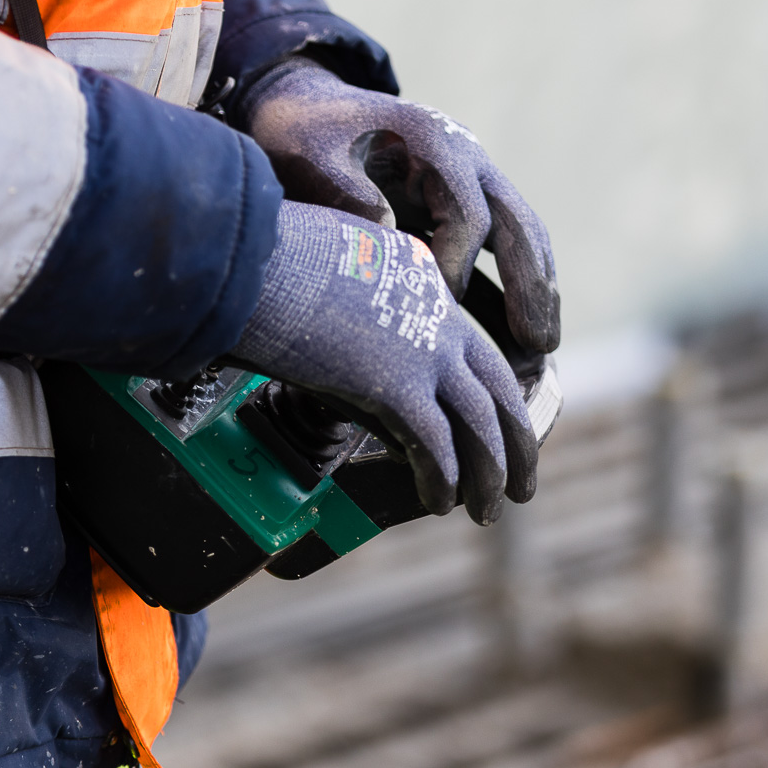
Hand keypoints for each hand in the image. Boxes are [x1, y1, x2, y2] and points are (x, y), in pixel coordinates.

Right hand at [232, 201, 537, 522]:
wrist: (246, 257)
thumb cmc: (259, 255)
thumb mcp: (319, 259)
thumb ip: (342, 292)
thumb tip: (331, 328)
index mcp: (419, 276)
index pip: (464, 341)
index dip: (482, 387)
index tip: (487, 421)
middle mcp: (434, 314)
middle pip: (496, 386)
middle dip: (514, 440)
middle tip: (520, 481)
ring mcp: (423, 350)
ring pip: (480, 424)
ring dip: (489, 474)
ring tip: (489, 511)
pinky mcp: (397, 387)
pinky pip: (436, 447)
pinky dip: (442, 480)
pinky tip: (440, 503)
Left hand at [241, 57, 559, 355]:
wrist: (304, 108)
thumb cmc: (303, 133)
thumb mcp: (310, 153)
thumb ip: (346, 190)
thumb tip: (387, 230)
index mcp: (434, 143)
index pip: (467, 217)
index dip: (456, 268)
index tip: (438, 311)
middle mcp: (466, 159)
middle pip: (518, 224)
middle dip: (531, 287)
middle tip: (540, 346)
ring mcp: (471, 181)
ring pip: (522, 239)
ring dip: (536, 295)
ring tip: (540, 358)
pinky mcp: (462, 204)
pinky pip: (500, 251)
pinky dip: (511, 293)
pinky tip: (517, 341)